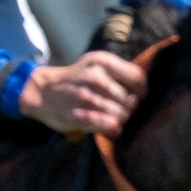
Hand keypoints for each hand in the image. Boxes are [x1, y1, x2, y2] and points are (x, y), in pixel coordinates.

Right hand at [18, 51, 146, 136]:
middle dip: (129, 108)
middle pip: (131, 101)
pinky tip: (109, 126)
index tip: (136, 95)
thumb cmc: (78, 78)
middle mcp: (94, 77)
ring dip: (120, 119)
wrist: (43, 91)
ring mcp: (86, 97)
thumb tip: (148, 88)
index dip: (141, 90)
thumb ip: (121, 71)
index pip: (138, 78)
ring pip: (122, 115)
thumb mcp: (96, 64)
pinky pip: (109, 126)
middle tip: (120, 108)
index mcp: (102, 62)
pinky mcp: (78, 115)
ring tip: (113, 116)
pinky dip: (113, 129)